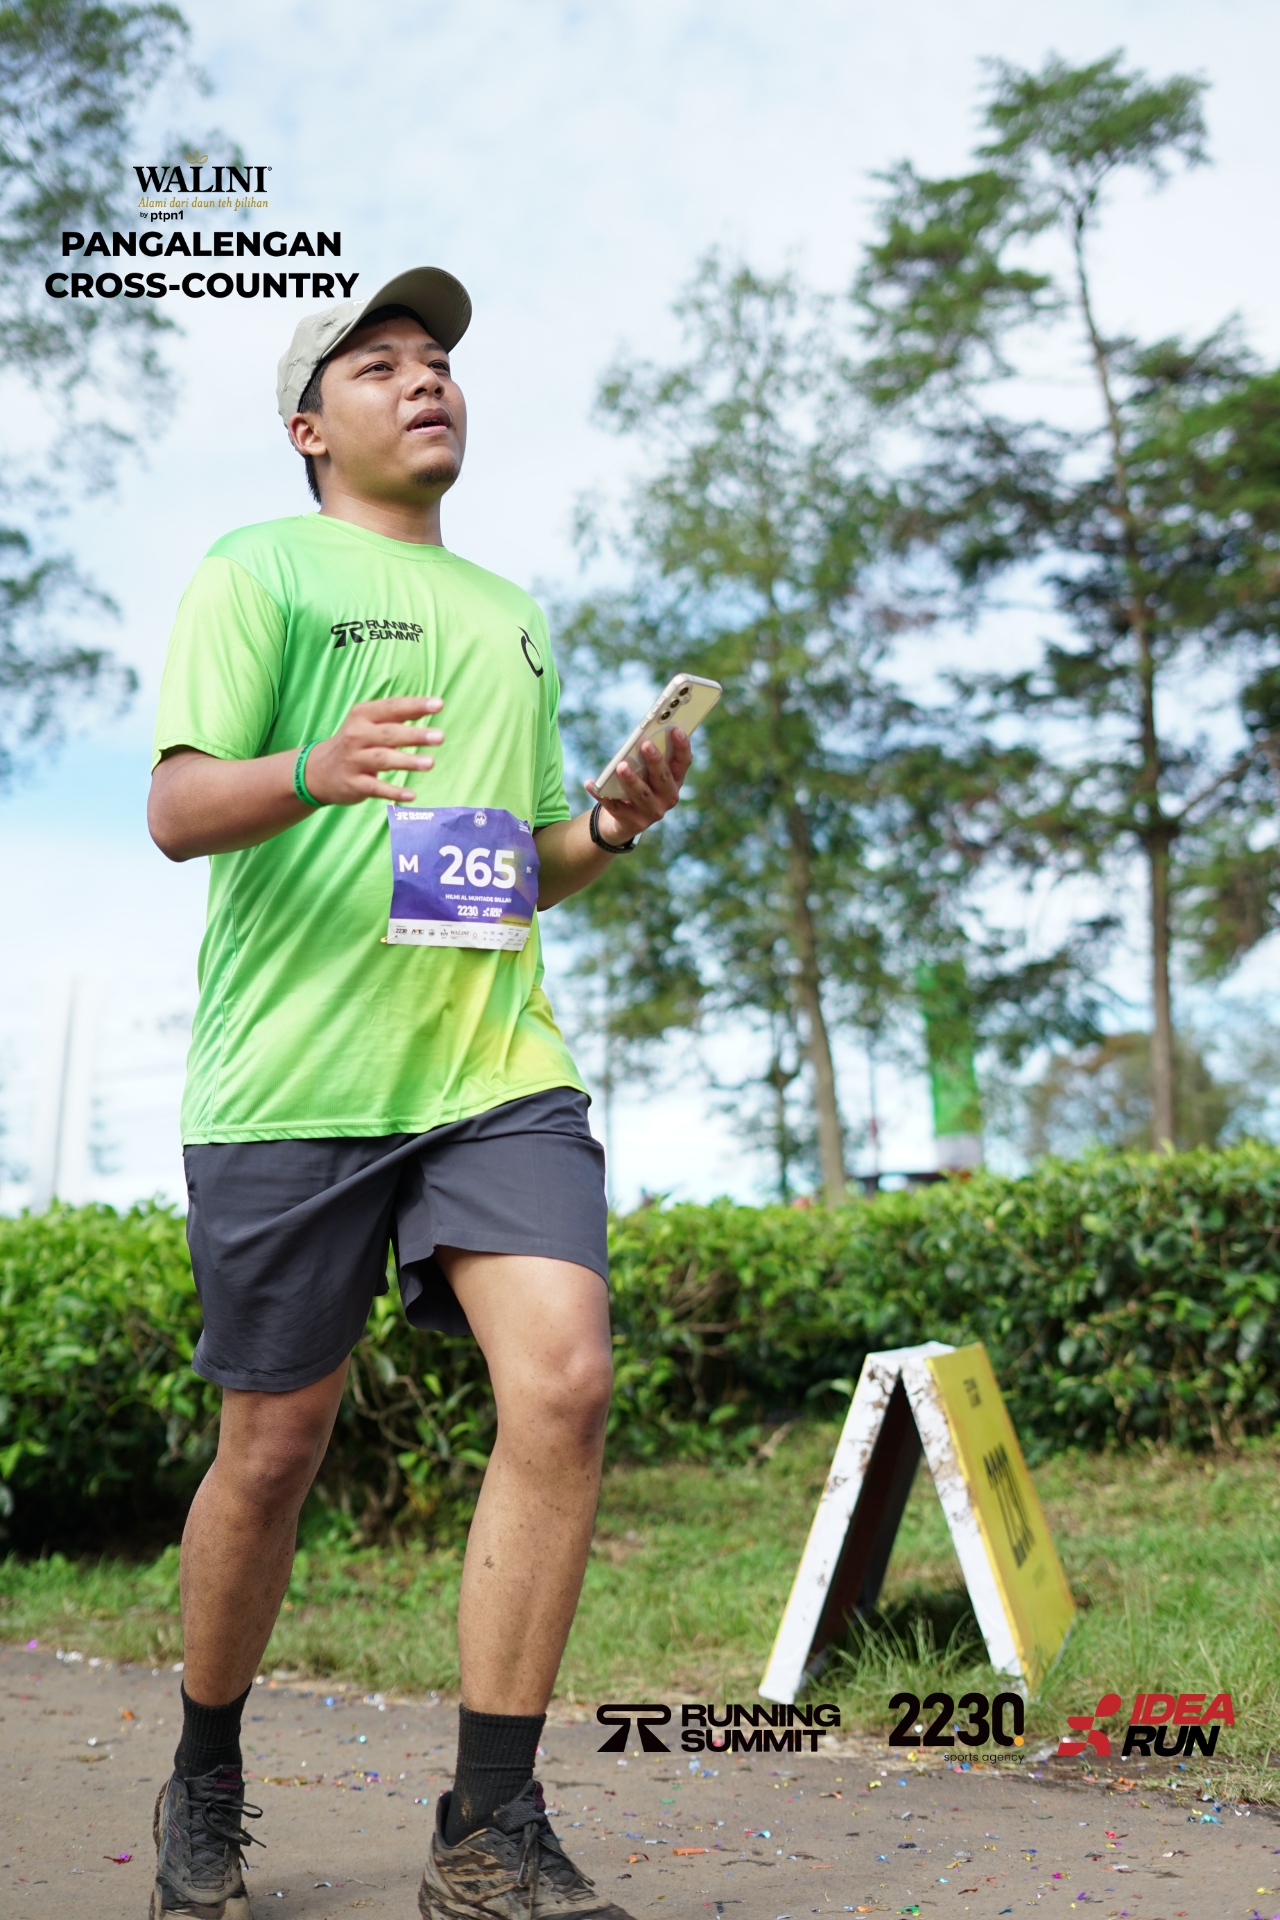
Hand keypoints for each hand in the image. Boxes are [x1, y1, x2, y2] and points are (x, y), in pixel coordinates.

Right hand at [304, 696, 444, 804]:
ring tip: (430, 763)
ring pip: (383, 759)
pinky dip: (393, 792)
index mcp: (363, 715)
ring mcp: (354, 760)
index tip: (439, 704)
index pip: (392, 707)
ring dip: (407, 761)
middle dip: (415, 735)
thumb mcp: (369, 722)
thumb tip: (434, 704)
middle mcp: (357, 735)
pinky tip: (412, 795)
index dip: (415, 706)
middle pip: (389, 734)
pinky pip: (376, 788)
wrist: (318, 771)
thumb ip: (398, 715)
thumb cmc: (356, 741)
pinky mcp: (354, 783)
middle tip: (440, 737)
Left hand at [586, 727, 691, 844]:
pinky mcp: (633, 823)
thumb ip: (648, 758)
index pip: (683, 762)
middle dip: (655, 761)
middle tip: (645, 743)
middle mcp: (668, 798)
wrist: (624, 821)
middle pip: (663, 778)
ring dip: (631, 780)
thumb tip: (639, 737)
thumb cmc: (639, 786)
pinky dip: (601, 795)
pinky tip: (590, 783)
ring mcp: (652, 813)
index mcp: (675, 781)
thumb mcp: (647, 773)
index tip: (675, 728)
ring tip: (620, 765)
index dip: (682, 746)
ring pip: (641, 794)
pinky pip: (615, 807)